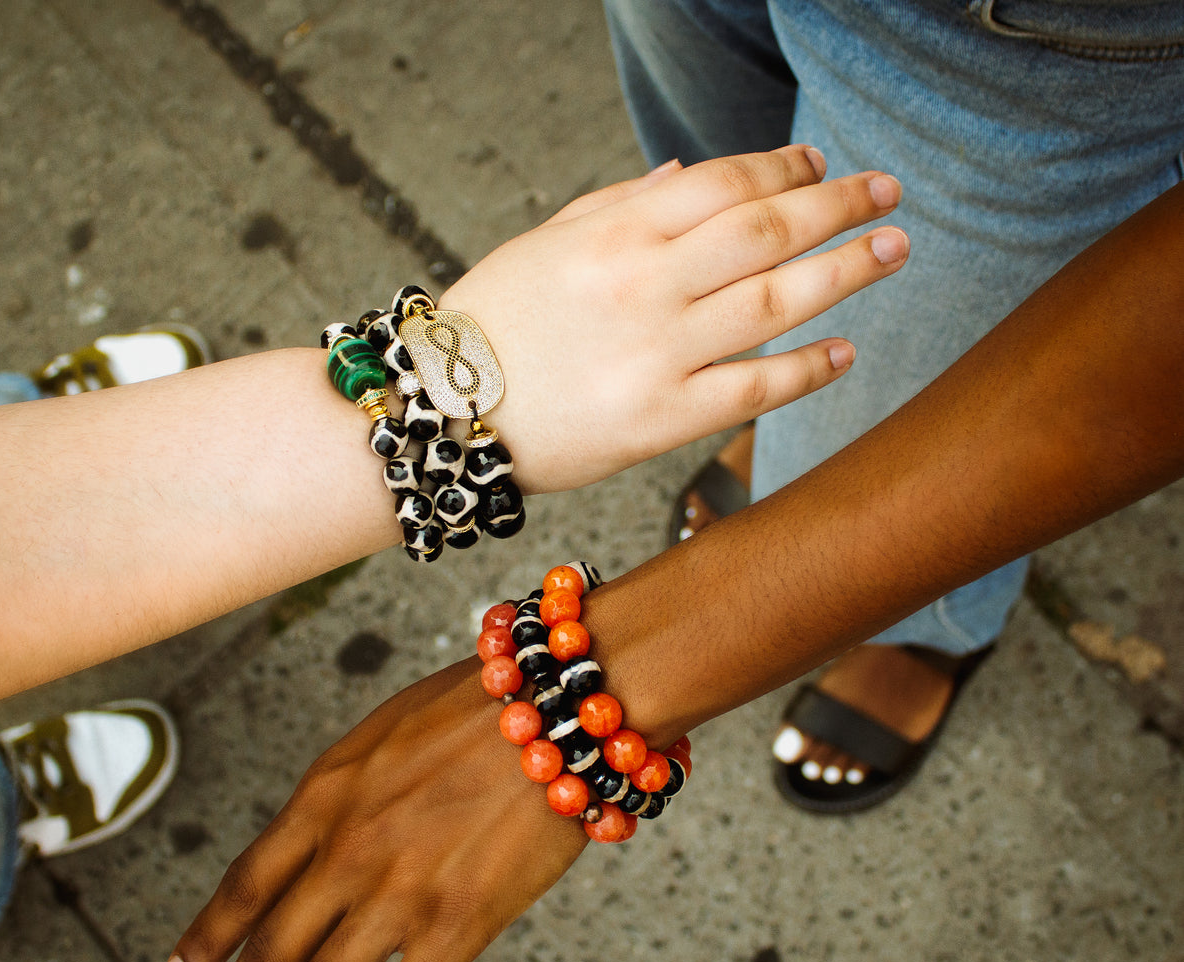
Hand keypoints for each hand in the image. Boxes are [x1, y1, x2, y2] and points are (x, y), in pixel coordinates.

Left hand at [154, 660, 588, 961]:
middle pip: (265, 951)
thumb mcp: (385, 733)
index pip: (243, 884)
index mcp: (323, 797)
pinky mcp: (454, 927)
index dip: (203, 941)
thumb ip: (348, 789)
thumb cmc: (478, 706)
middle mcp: (344, 851)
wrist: (551, 704)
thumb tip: (328, 828)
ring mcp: (395, 893)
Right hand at [440, 145, 908, 491]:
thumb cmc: (493, 322)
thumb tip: (695, 170)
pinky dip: (808, 368)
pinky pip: (754, 389)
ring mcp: (657, 354)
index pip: (727, 183)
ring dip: (847, 271)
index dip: (786, 168)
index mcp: (617, 233)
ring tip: (893, 251)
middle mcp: (645, 285)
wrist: (445, 412)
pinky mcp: (661, 420)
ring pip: (777, 303)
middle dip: (840, 205)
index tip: (820, 163)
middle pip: (769, 231)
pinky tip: (846, 350)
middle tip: (888, 194)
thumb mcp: (547, 243)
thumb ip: (624, 203)